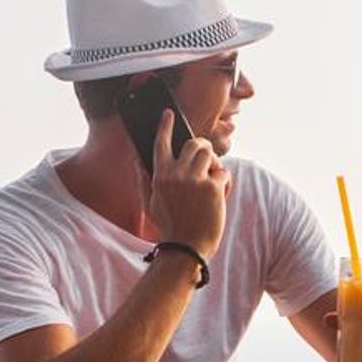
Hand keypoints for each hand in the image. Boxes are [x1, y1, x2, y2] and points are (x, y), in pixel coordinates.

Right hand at [143, 109, 231, 258]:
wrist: (187, 248)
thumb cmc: (169, 226)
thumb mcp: (149, 203)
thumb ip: (143, 179)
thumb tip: (137, 160)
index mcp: (159, 175)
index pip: (161, 143)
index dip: (165, 125)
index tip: (169, 113)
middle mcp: (177, 174)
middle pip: (194, 144)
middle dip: (202, 146)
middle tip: (205, 155)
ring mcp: (196, 180)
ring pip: (210, 154)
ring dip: (213, 163)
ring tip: (211, 177)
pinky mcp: (213, 188)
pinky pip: (223, 173)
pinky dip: (224, 182)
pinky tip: (220, 194)